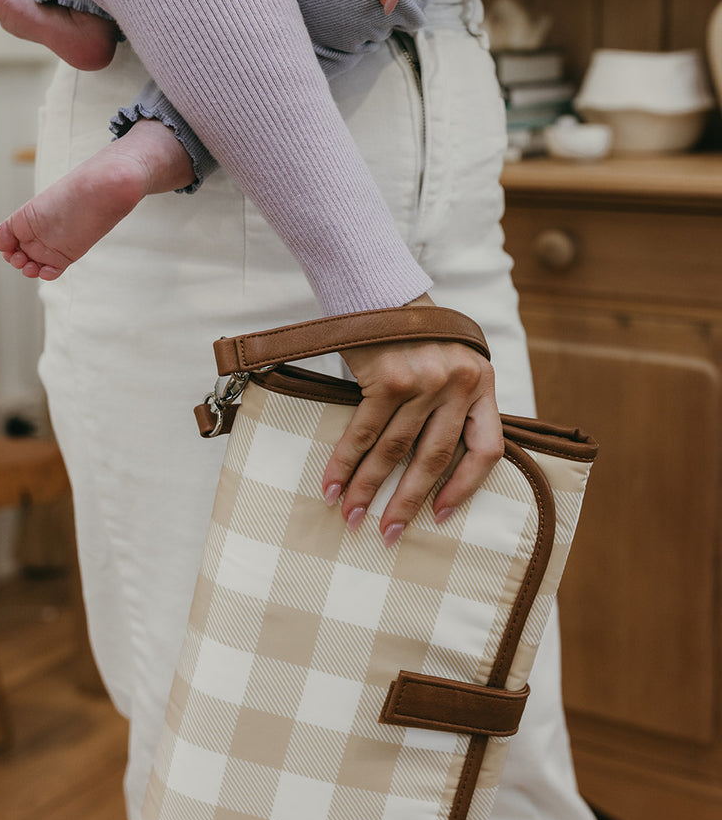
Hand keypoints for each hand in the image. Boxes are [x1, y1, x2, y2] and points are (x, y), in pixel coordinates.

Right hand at [322, 295, 503, 544]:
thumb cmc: (411, 332)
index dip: (465, 487)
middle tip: (388, 534)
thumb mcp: (450, 361)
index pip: (487, 448)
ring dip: (369, 488)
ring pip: (395, 449)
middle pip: (435, 457)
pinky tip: (332, 485)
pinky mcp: (389, 378)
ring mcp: (424, 380)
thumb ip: (451, 403)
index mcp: (482, 383)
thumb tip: (432, 464)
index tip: (441, 515)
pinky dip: (345, 463)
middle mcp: (459, 383)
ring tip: (352, 515)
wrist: (377, 286)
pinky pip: (363, 431)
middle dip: (408, 502)